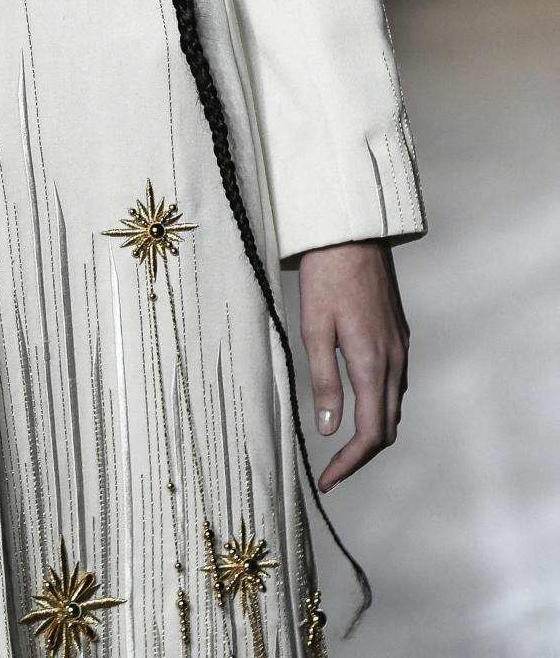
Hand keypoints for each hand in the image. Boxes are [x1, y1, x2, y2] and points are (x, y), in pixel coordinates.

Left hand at [297, 237, 409, 490]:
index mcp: (372, 363)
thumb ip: (324, 381)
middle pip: (387, 426)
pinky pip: (394, 382)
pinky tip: (357, 400)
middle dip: (361, 454)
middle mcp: (394, 360)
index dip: (350, 463)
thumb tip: (328, 429)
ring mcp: (400, 346)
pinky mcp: (398, 334)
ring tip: (341, 442)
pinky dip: (378, 403)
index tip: (328, 480)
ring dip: (372, 430)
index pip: (371, 433)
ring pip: (393, 405)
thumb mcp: (314, 329)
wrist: (351, 235)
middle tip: (332, 469)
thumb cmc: (325, 278)